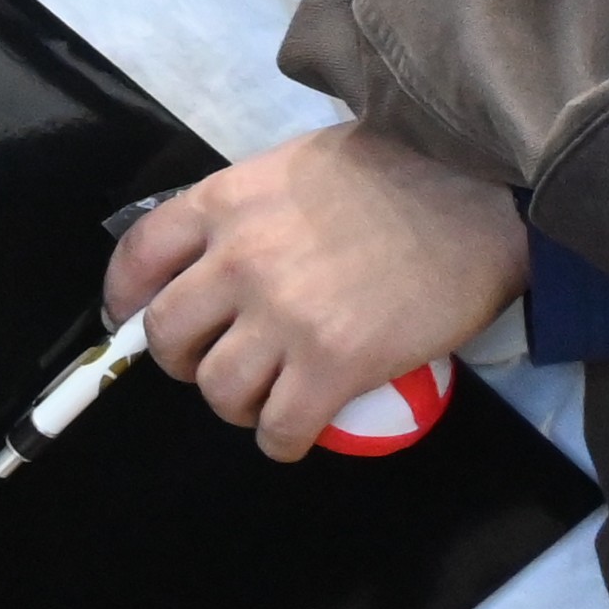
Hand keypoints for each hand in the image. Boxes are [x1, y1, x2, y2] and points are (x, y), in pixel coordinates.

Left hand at [104, 126, 530, 460]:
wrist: (482, 194)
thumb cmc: (401, 168)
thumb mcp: (295, 167)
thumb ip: (247, 211)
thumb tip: (219, 256)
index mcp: (223, 202)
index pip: (137, 259)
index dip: (126, 303)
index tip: (133, 324)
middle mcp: (238, 260)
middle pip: (167, 336)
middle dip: (183, 361)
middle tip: (216, 362)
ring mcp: (283, 315)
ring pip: (219, 390)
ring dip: (236, 405)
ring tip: (267, 397)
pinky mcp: (334, 364)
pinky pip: (279, 428)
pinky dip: (282, 440)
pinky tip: (298, 431)